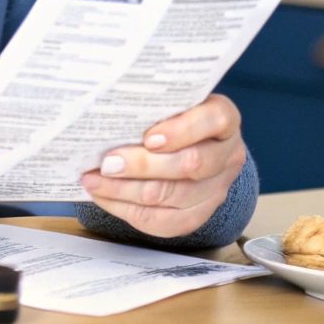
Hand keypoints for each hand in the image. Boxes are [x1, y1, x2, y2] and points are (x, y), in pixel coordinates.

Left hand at [79, 94, 246, 239]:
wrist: (194, 147)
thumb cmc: (174, 117)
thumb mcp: (172, 102)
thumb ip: (153, 106)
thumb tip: (110, 112)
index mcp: (224, 117)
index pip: (214, 121)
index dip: (182, 130)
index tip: (148, 137)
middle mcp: (228, 154)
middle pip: (191, 165)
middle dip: (143, 166)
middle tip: (107, 163)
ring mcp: (217, 189)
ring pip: (173, 197)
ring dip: (127, 191)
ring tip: (95, 181)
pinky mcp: (198, 216)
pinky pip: (163, 222)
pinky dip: (127, 209)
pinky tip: (104, 197)